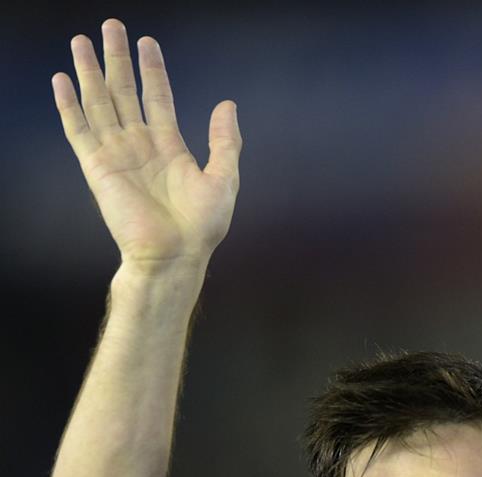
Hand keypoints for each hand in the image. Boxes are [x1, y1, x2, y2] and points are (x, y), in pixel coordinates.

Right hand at [52, 18, 241, 269]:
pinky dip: (69, 106)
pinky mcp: (98, 168)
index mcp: (169, 148)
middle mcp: (140, 147)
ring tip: (81, 41)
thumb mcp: (224, 179)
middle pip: (124, 93)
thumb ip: (225, 141)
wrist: (174, 255)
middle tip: (111, 26)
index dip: (152, 70)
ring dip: (90, 73)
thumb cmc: (201, 227)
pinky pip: (80, 131)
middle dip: (117, 60)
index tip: (147, 42)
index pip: (157, 98)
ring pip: (99, 104)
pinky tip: (62, 79)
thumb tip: (227, 104)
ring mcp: (117, 156)